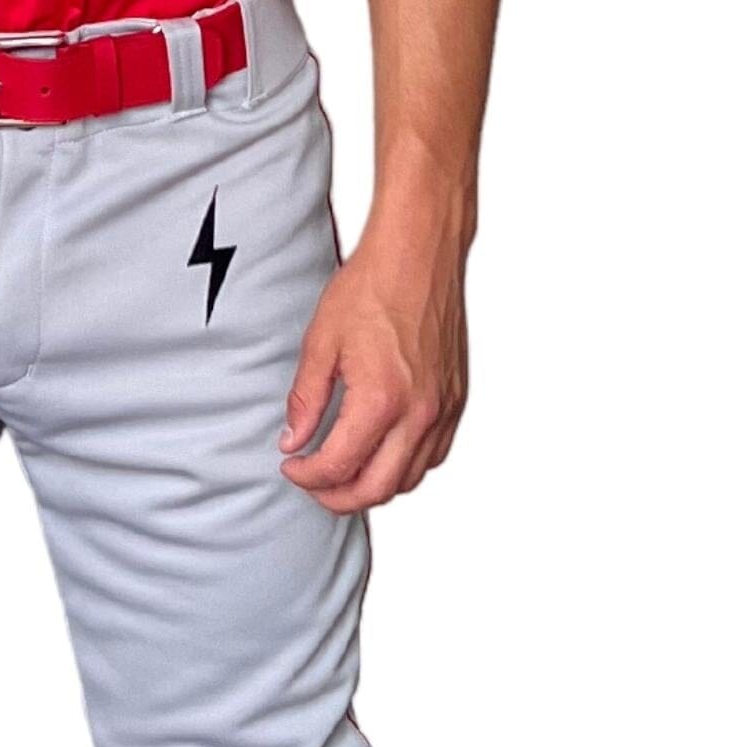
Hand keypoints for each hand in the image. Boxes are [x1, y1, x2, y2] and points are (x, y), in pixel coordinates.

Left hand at [280, 184, 472, 513]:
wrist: (421, 250)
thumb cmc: (374, 284)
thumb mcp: (321, 343)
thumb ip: (305, 400)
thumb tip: (294, 439)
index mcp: (381, 401)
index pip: (337, 468)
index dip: (305, 476)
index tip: (291, 464)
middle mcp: (418, 413)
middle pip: (375, 490)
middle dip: (336, 497)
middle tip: (313, 483)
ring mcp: (442, 409)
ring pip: (407, 480)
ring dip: (371, 486)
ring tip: (343, 471)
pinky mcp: (455, 400)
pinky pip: (432, 456)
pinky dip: (404, 468)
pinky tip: (381, 454)